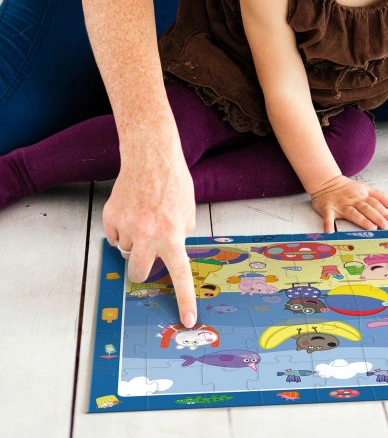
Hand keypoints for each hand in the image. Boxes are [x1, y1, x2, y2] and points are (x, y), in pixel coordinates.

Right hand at [102, 140, 197, 327]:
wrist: (151, 157)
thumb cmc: (174, 182)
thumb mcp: (189, 212)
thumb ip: (181, 235)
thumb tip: (170, 251)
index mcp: (172, 236)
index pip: (179, 276)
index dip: (184, 300)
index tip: (187, 319)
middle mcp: (148, 236)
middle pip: (138, 274)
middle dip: (142, 271)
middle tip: (148, 256)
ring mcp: (127, 228)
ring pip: (126, 252)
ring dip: (134, 243)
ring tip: (144, 218)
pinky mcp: (111, 218)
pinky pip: (115, 235)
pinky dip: (122, 229)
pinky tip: (131, 211)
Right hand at [311, 175, 387, 232]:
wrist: (326, 181)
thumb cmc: (346, 188)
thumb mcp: (365, 188)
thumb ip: (379, 196)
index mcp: (361, 196)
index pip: (375, 204)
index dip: (384, 212)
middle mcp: (352, 201)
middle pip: (366, 209)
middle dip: (377, 217)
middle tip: (386, 226)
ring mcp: (340, 205)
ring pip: (352, 213)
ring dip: (361, 220)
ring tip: (370, 227)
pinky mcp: (327, 209)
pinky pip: (328, 216)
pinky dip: (328, 223)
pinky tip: (330, 231)